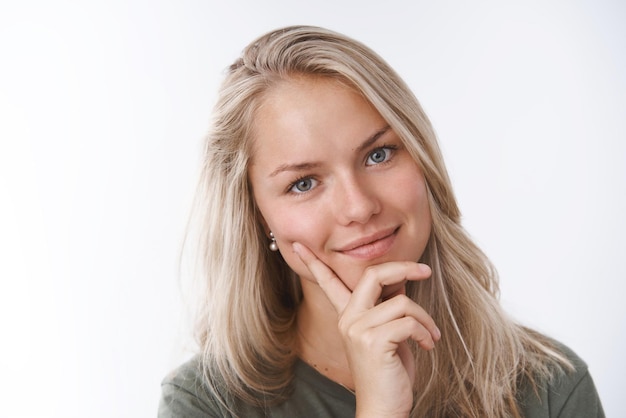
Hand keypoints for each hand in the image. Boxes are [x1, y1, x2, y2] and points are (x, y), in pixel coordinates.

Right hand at [293, 242, 440, 417]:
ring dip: (424, 318)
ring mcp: (358, 329)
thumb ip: (388, 307)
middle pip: (374, 274)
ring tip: (430, 335)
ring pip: (402, 302)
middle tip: (425, 271)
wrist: (383, 408)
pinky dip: (425, 331)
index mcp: (347, 316)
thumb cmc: (389, 373)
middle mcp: (348, 319)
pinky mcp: (373, 341)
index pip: (328, 282)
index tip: (298, 245)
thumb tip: (401, 281)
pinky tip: (427, 344)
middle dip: (404, 267)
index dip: (314, 262)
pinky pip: (408, 321)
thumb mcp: (389, 334)